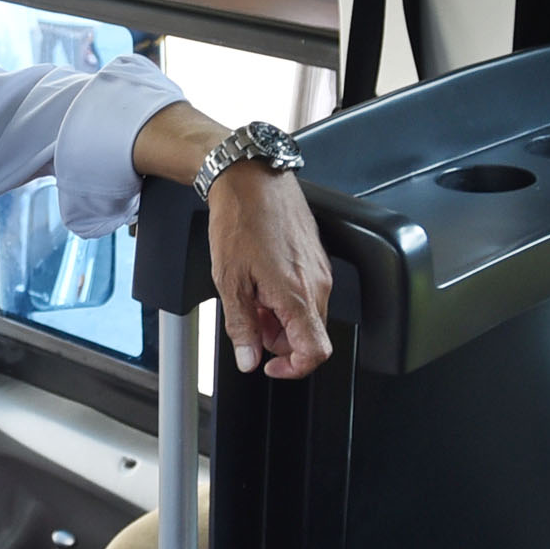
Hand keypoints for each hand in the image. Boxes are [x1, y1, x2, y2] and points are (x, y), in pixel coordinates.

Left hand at [206, 163, 334, 378]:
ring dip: (280, 319)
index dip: (293, 368)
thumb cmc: (241, 221)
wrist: (253, 179)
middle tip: (250, 322)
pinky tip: (262, 282)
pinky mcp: (318, 258)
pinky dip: (286, 299)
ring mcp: (321, 270)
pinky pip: (309, 293)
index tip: (269, 365)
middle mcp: (317, 284)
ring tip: (253, 297)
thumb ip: (241, 327)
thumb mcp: (229, 281)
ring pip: (308, 315)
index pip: (316, 352)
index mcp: (297, 294)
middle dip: (278, 340)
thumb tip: (248, 359)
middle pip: (309, 336)